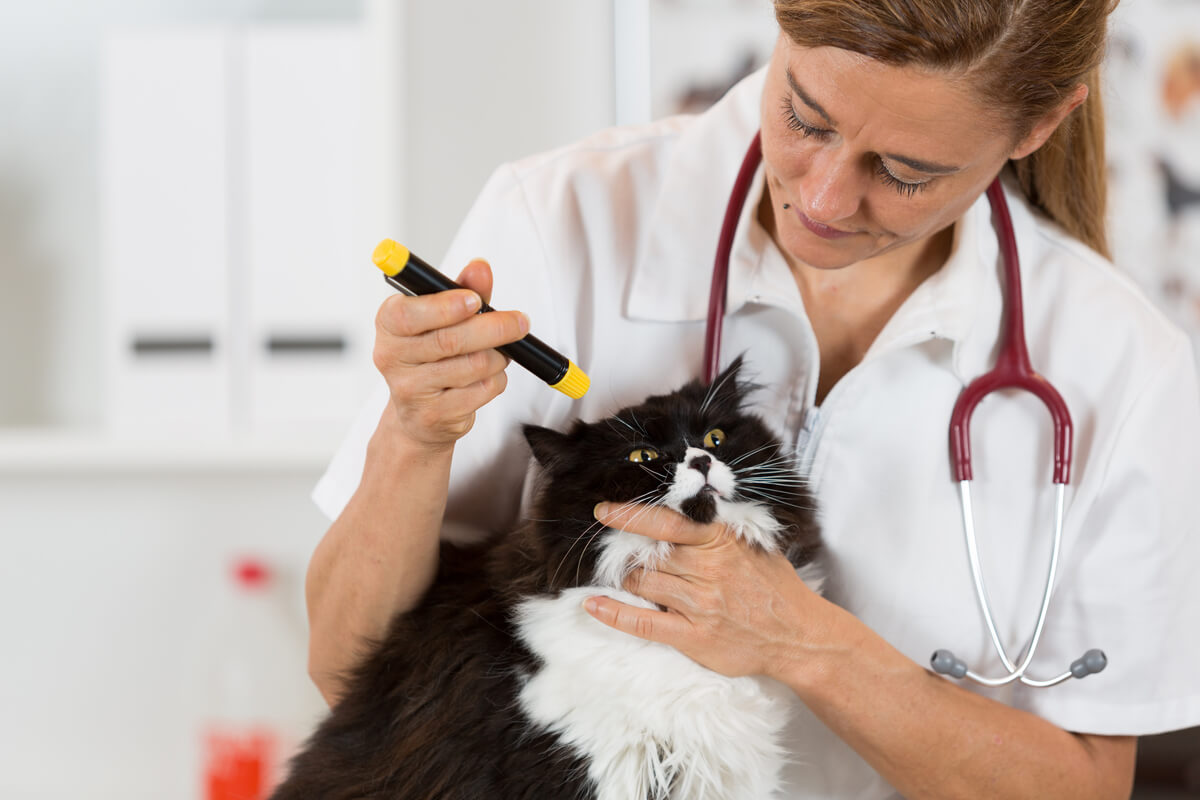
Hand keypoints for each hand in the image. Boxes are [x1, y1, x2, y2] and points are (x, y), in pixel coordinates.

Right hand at [372, 259, 529, 448]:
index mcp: (388, 324)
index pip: (408, 314)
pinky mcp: (435, 415)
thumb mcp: (443, 316)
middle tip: (519, 322)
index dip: (444, 306)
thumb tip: (480, 268)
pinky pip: (481, 390)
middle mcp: (391, 358)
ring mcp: (411, 390)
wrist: (419, 414)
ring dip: (498, 356)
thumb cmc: (432, 355)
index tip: (475, 300)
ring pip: (473, 366)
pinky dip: (496, 379)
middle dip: (494, 328)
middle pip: (450, 341)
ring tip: (499, 352)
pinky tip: (488, 376)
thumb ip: (463, 289)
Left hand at [583, 502, 825, 681]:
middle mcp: (708, 570)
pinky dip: (614, 613)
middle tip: (617, 552)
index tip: (604, 510)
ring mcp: (700, 604)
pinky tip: (593, 605)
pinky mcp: (694, 637)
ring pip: (642, 583)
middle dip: (627, 552)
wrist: (798, 635)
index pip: (666, 521)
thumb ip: (716, 528)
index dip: (631, 515)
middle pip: (647, 554)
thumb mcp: (751, 544)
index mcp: (721, 541)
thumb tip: (680, 508)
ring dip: (625, 578)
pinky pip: (643, 623)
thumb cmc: (773, 585)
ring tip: (620, 575)